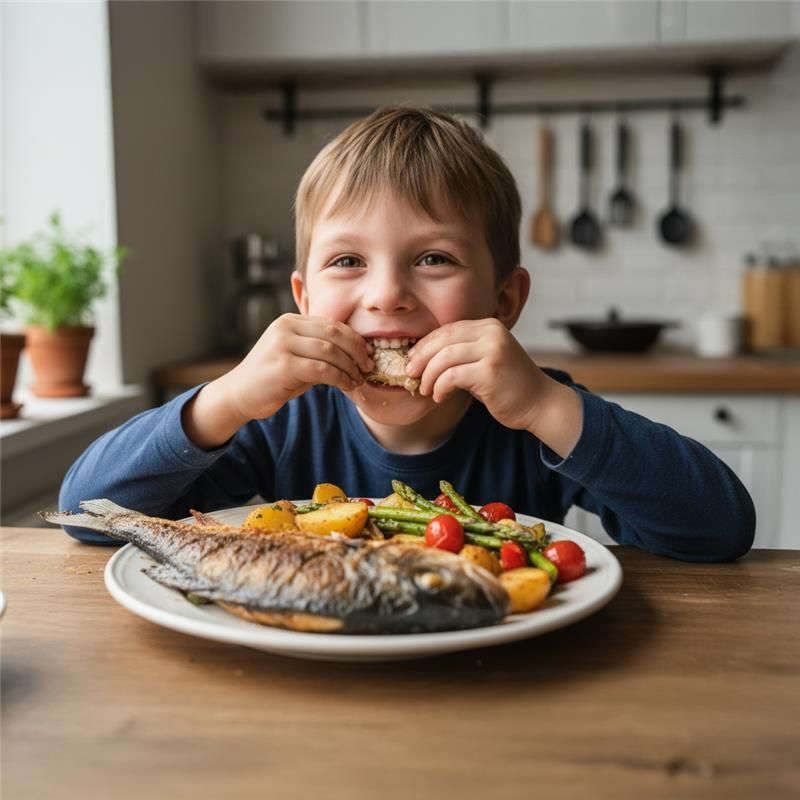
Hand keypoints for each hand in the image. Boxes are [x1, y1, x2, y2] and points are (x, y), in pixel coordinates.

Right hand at [227, 314, 373, 420]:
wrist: (239, 394)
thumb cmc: (273, 377)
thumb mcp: (295, 354)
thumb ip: (318, 348)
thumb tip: (357, 352)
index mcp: (290, 320)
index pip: (331, 323)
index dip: (354, 338)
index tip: (368, 352)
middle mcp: (285, 327)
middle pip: (334, 333)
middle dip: (357, 350)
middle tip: (369, 365)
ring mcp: (283, 345)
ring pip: (330, 351)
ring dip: (350, 367)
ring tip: (358, 379)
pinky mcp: (284, 366)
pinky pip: (322, 370)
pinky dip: (340, 378)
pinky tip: (347, 385)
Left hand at [406, 319, 544, 430]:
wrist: (540, 404)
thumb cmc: (507, 386)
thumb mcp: (484, 361)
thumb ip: (460, 354)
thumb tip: (422, 357)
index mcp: (489, 326)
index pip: (447, 329)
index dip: (425, 344)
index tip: (412, 360)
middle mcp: (491, 333)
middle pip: (442, 340)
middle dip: (421, 358)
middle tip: (411, 374)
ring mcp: (492, 350)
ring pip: (444, 358)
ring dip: (429, 376)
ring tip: (426, 390)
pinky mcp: (490, 371)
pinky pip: (452, 376)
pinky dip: (440, 387)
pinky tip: (440, 397)